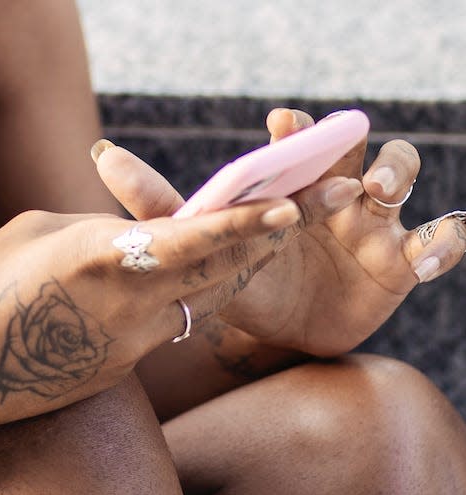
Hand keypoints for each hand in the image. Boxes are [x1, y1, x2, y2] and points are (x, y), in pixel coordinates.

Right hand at [0, 198, 305, 433]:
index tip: (287, 207)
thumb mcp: (40, 231)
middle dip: (256, 246)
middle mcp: (126, 304)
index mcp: (100, 256)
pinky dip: (180, 306)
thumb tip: (131, 236)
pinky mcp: (119, 371)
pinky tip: (176, 290)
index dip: (243, 224)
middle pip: (212, 276)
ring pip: (196, 306)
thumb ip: (98, 229)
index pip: (190, 239)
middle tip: (290, 219)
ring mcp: (126, 346)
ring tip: (255, 249)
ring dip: (228, 277)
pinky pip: (162, 331)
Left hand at [95, 112, 465, 356]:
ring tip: (380, 194)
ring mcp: (371, 224)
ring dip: (399, 174)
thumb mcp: (203, 245)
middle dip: (359, 149)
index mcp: (291, 184)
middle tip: (344, 164)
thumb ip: (159, 205)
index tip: (281, 124)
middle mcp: (335, 194)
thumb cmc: (240, 279)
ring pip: (404, 176)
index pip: (300, 143)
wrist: (277, 332)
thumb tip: (101, 157)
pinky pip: (439, 239)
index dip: (297, 130)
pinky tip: (421, 259)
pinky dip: (442, 241)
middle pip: (360, 149)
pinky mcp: (400, 261)